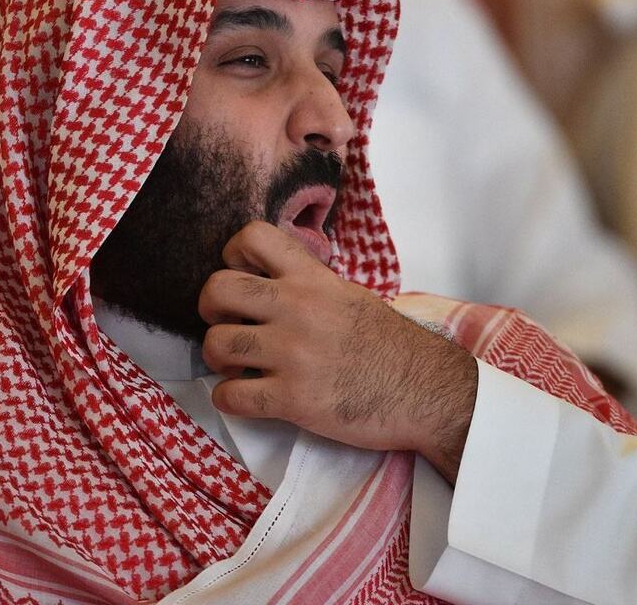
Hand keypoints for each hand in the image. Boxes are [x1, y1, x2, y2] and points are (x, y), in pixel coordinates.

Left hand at [198, 221, 477, 482]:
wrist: (425, 391)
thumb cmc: (392, 345)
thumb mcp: (350, 296)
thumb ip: (309, 286)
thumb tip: (273, 282)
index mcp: (313, 279)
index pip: (251, 237)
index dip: (232, 256)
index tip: (243, 278)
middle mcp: (296, 308)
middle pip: (217, 289)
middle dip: (210, 309)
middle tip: (228, 323)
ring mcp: (292, 354)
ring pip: (216, 344)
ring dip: (218, 357)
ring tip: (238, 365)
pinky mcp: (292, 399)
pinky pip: (230, 396)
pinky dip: (228, 399)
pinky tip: (245, 397)